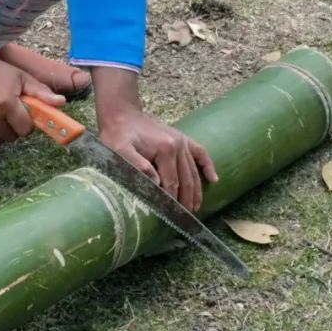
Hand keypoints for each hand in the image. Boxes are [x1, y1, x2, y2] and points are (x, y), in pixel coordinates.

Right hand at [0, 30, 63, 142]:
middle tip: (10, 113)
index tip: (23, 114)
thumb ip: (40, 91)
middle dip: (15, 128)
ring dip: (1, 131)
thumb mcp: (19, 76)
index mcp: (6, 103)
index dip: (27, 123)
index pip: (25, 129)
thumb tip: (61, 102)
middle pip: (12, 137)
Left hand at [91, 65, 217, 211]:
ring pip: (194, 170)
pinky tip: (213, 178)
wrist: (121, 114)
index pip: (172, 182)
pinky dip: (208, 165)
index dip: (172, 199)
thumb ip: (138, 166)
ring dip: (196, 189)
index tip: (172, 214)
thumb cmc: (118, 134)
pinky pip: (200, 153)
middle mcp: (179, 145)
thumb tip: (156, 183)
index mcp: (166, 149)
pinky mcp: (182, 138)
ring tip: (197, 206)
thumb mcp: (120, 150)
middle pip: (186, 178)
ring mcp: (182, 141)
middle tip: (186, 216)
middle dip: (186, 199)